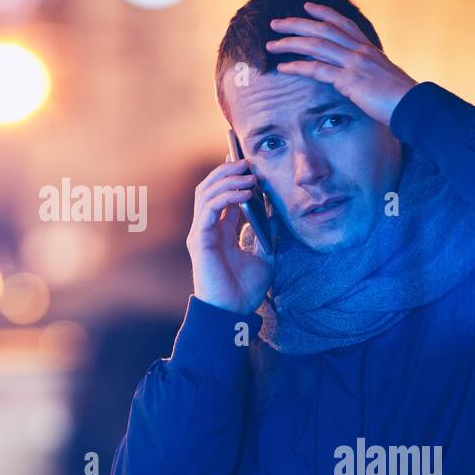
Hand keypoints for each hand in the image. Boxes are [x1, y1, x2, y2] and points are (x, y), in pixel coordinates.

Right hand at [186, 157, 273, 313]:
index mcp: (220, 232)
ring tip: (249, 174)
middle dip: (227, 171)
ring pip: (206, 193)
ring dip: (227, 179)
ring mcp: (201, 233)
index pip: (221, 195)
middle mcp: (207, 229)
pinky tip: (246, 193)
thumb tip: (275, 210)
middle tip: (247, 162)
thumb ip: (266, 233)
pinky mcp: (199, 240)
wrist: (233, 312)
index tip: (246, 162)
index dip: (231, 176)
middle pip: (209, 188)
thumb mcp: (265, 255)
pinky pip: (209, 208)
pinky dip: (226, 195)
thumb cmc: (245, 290)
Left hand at [266, 1, 416, 126]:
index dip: (324, 13)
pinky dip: (297, 66)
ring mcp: (354, 63)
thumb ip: (371, 73)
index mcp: (369, 49)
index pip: (344, 24)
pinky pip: (316, 69)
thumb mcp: (386, 79)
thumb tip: (364, 78)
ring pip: (315, 44)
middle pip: (322, 29)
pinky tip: (282, 67)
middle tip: (275, 23)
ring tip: (270, 44)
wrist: (414, 106)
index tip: (307, 6)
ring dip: (290, 42)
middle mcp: (360, 50)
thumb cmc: (402, 99)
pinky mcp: (349, 79)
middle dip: (296, 24)